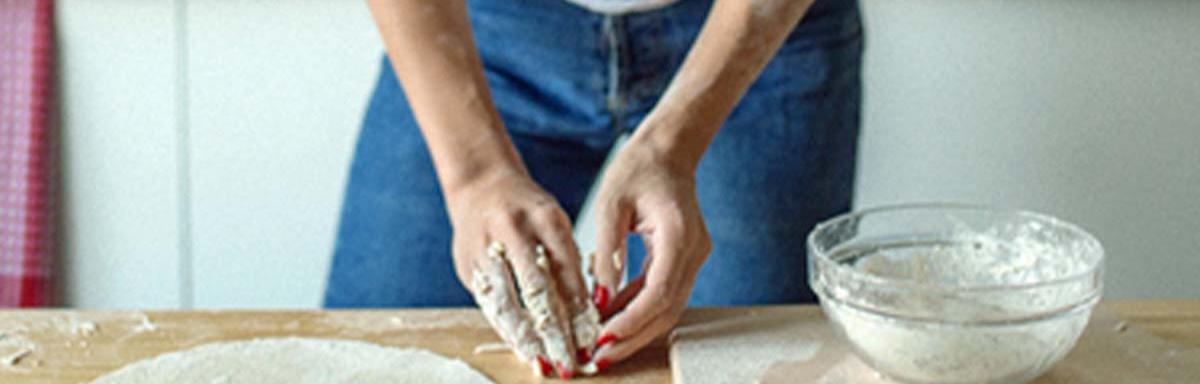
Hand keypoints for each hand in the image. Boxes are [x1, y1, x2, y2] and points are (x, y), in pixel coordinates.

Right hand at [446, 169, 600, 378]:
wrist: (481, 184)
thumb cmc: (527, 209)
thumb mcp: (555, 222)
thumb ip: (567, 261)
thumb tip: (585, 312)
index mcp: (545, 217)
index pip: (566, 271)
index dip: (579, 308)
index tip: (591, 337)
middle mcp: (513, 230)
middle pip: (537, 290)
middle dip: (555, 331)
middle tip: (569, 361)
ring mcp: (485, 247)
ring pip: (508, 301)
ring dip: (527, 337)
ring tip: (543, 361)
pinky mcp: (466, 263)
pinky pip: (488, 302)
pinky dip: (506, 327)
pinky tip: (520, 346)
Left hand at [587, 137, 712, 370]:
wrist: (668, 150)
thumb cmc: (638, 168)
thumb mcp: (610, 206)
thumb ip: (605, 253)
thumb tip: (597, 299)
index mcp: (678, 233)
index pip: (659, 292)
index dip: (632, 321)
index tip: (603, 338)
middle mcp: (694, 249)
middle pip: (668, 309)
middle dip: (633, 336)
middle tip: (599, 357)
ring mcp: (694, 256)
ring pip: (669, 307)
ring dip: (636, 329)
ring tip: (601, 345)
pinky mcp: (686, 259)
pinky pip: (665, 293)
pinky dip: (639, 309)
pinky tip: (611, 318)